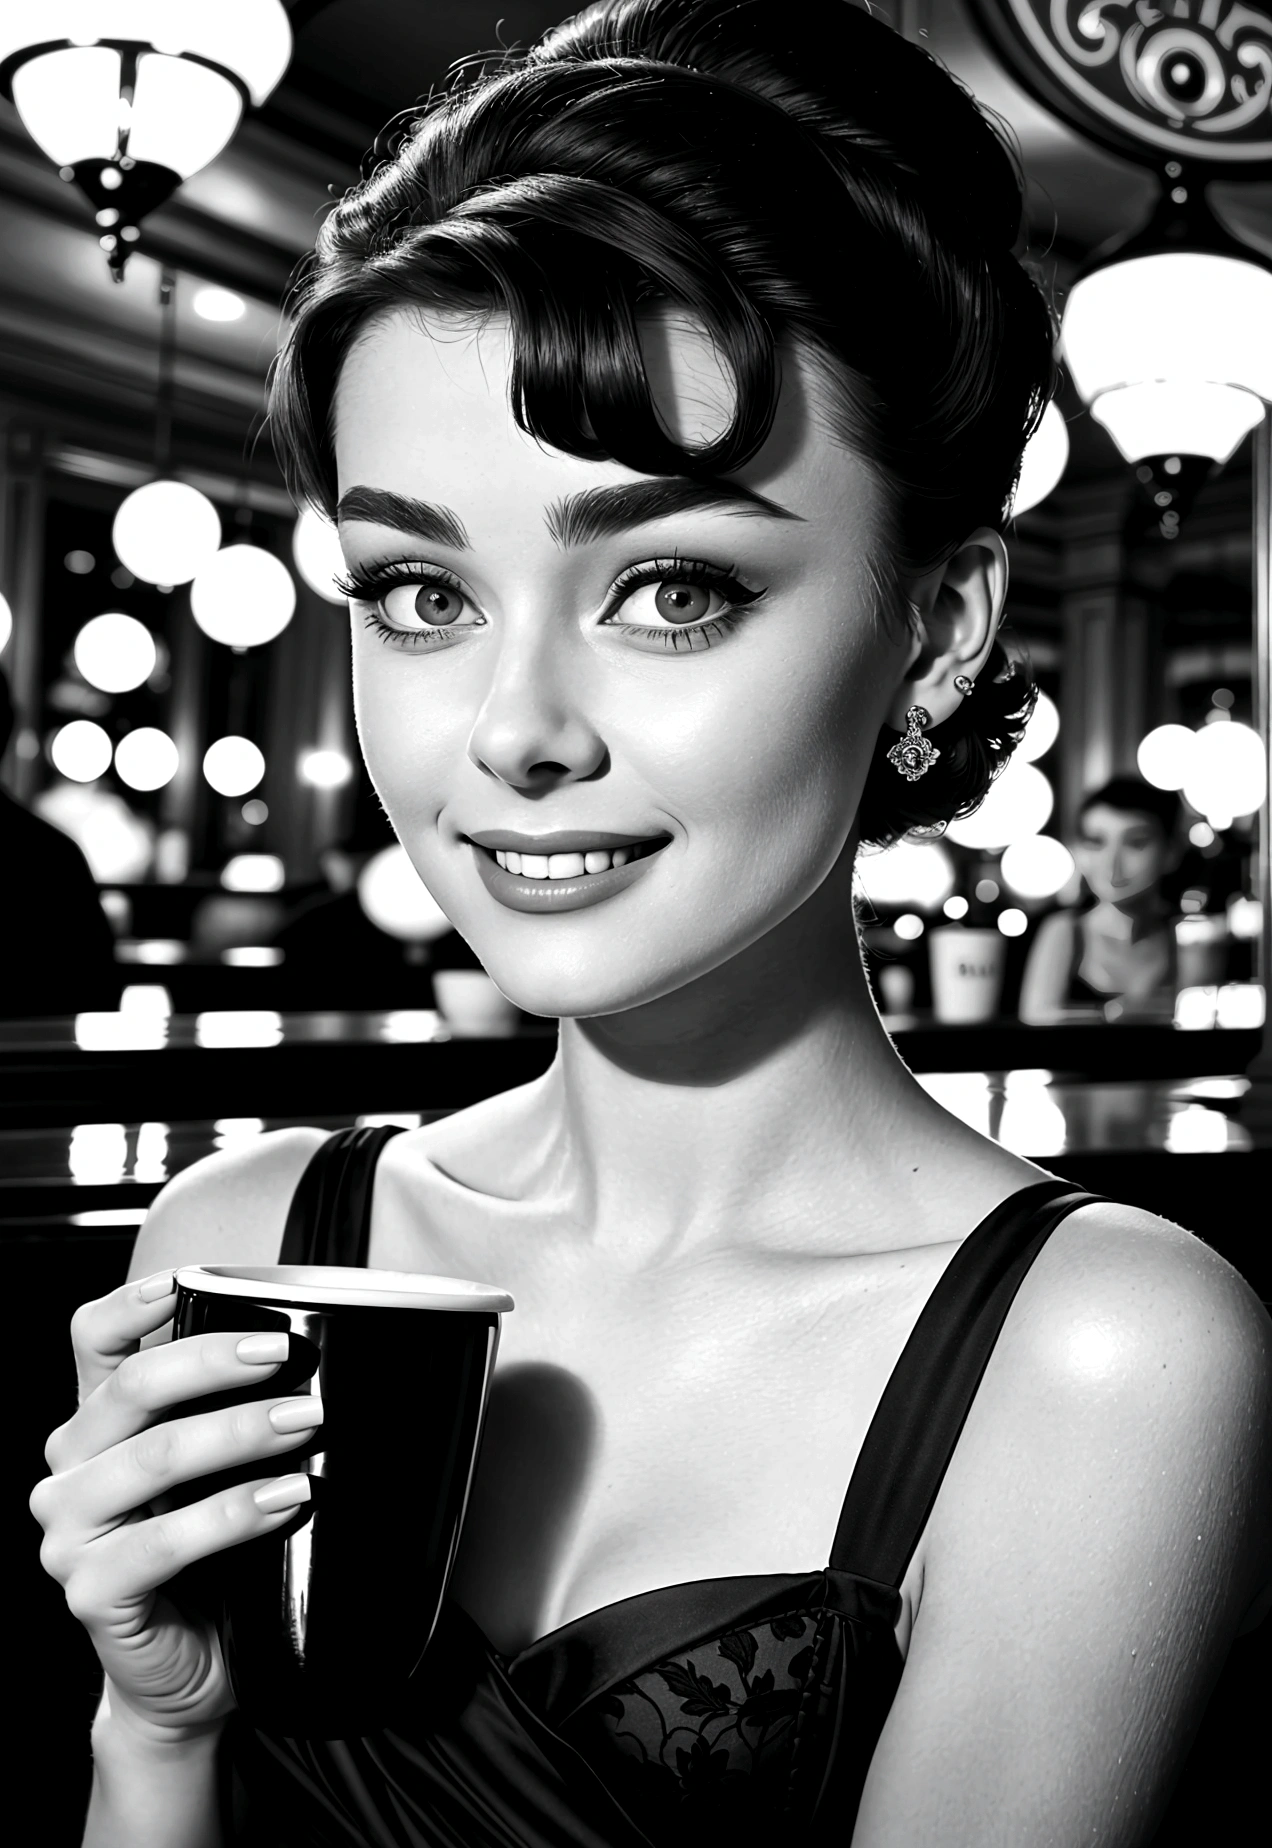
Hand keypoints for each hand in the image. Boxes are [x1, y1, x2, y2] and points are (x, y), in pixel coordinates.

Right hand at [29, 1272, 320, 1746]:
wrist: (193, 1670)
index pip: (92, 1339)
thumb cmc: (216, 1558)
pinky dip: (233, 1513)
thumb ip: (232, 1410)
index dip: (134, 1302)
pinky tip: (287, 1498)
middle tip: (290, 1354)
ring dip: (239, 1431)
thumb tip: (321, 1344)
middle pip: (134, 1386)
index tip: (193, 1277)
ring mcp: (70, 1532)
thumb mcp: (218, 1470)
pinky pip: (164, 1541)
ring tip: (306, 1422)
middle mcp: (70, 1468)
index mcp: (96, 1423)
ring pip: (154, 1456)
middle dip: (218, 1360)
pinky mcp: (91, 1592)